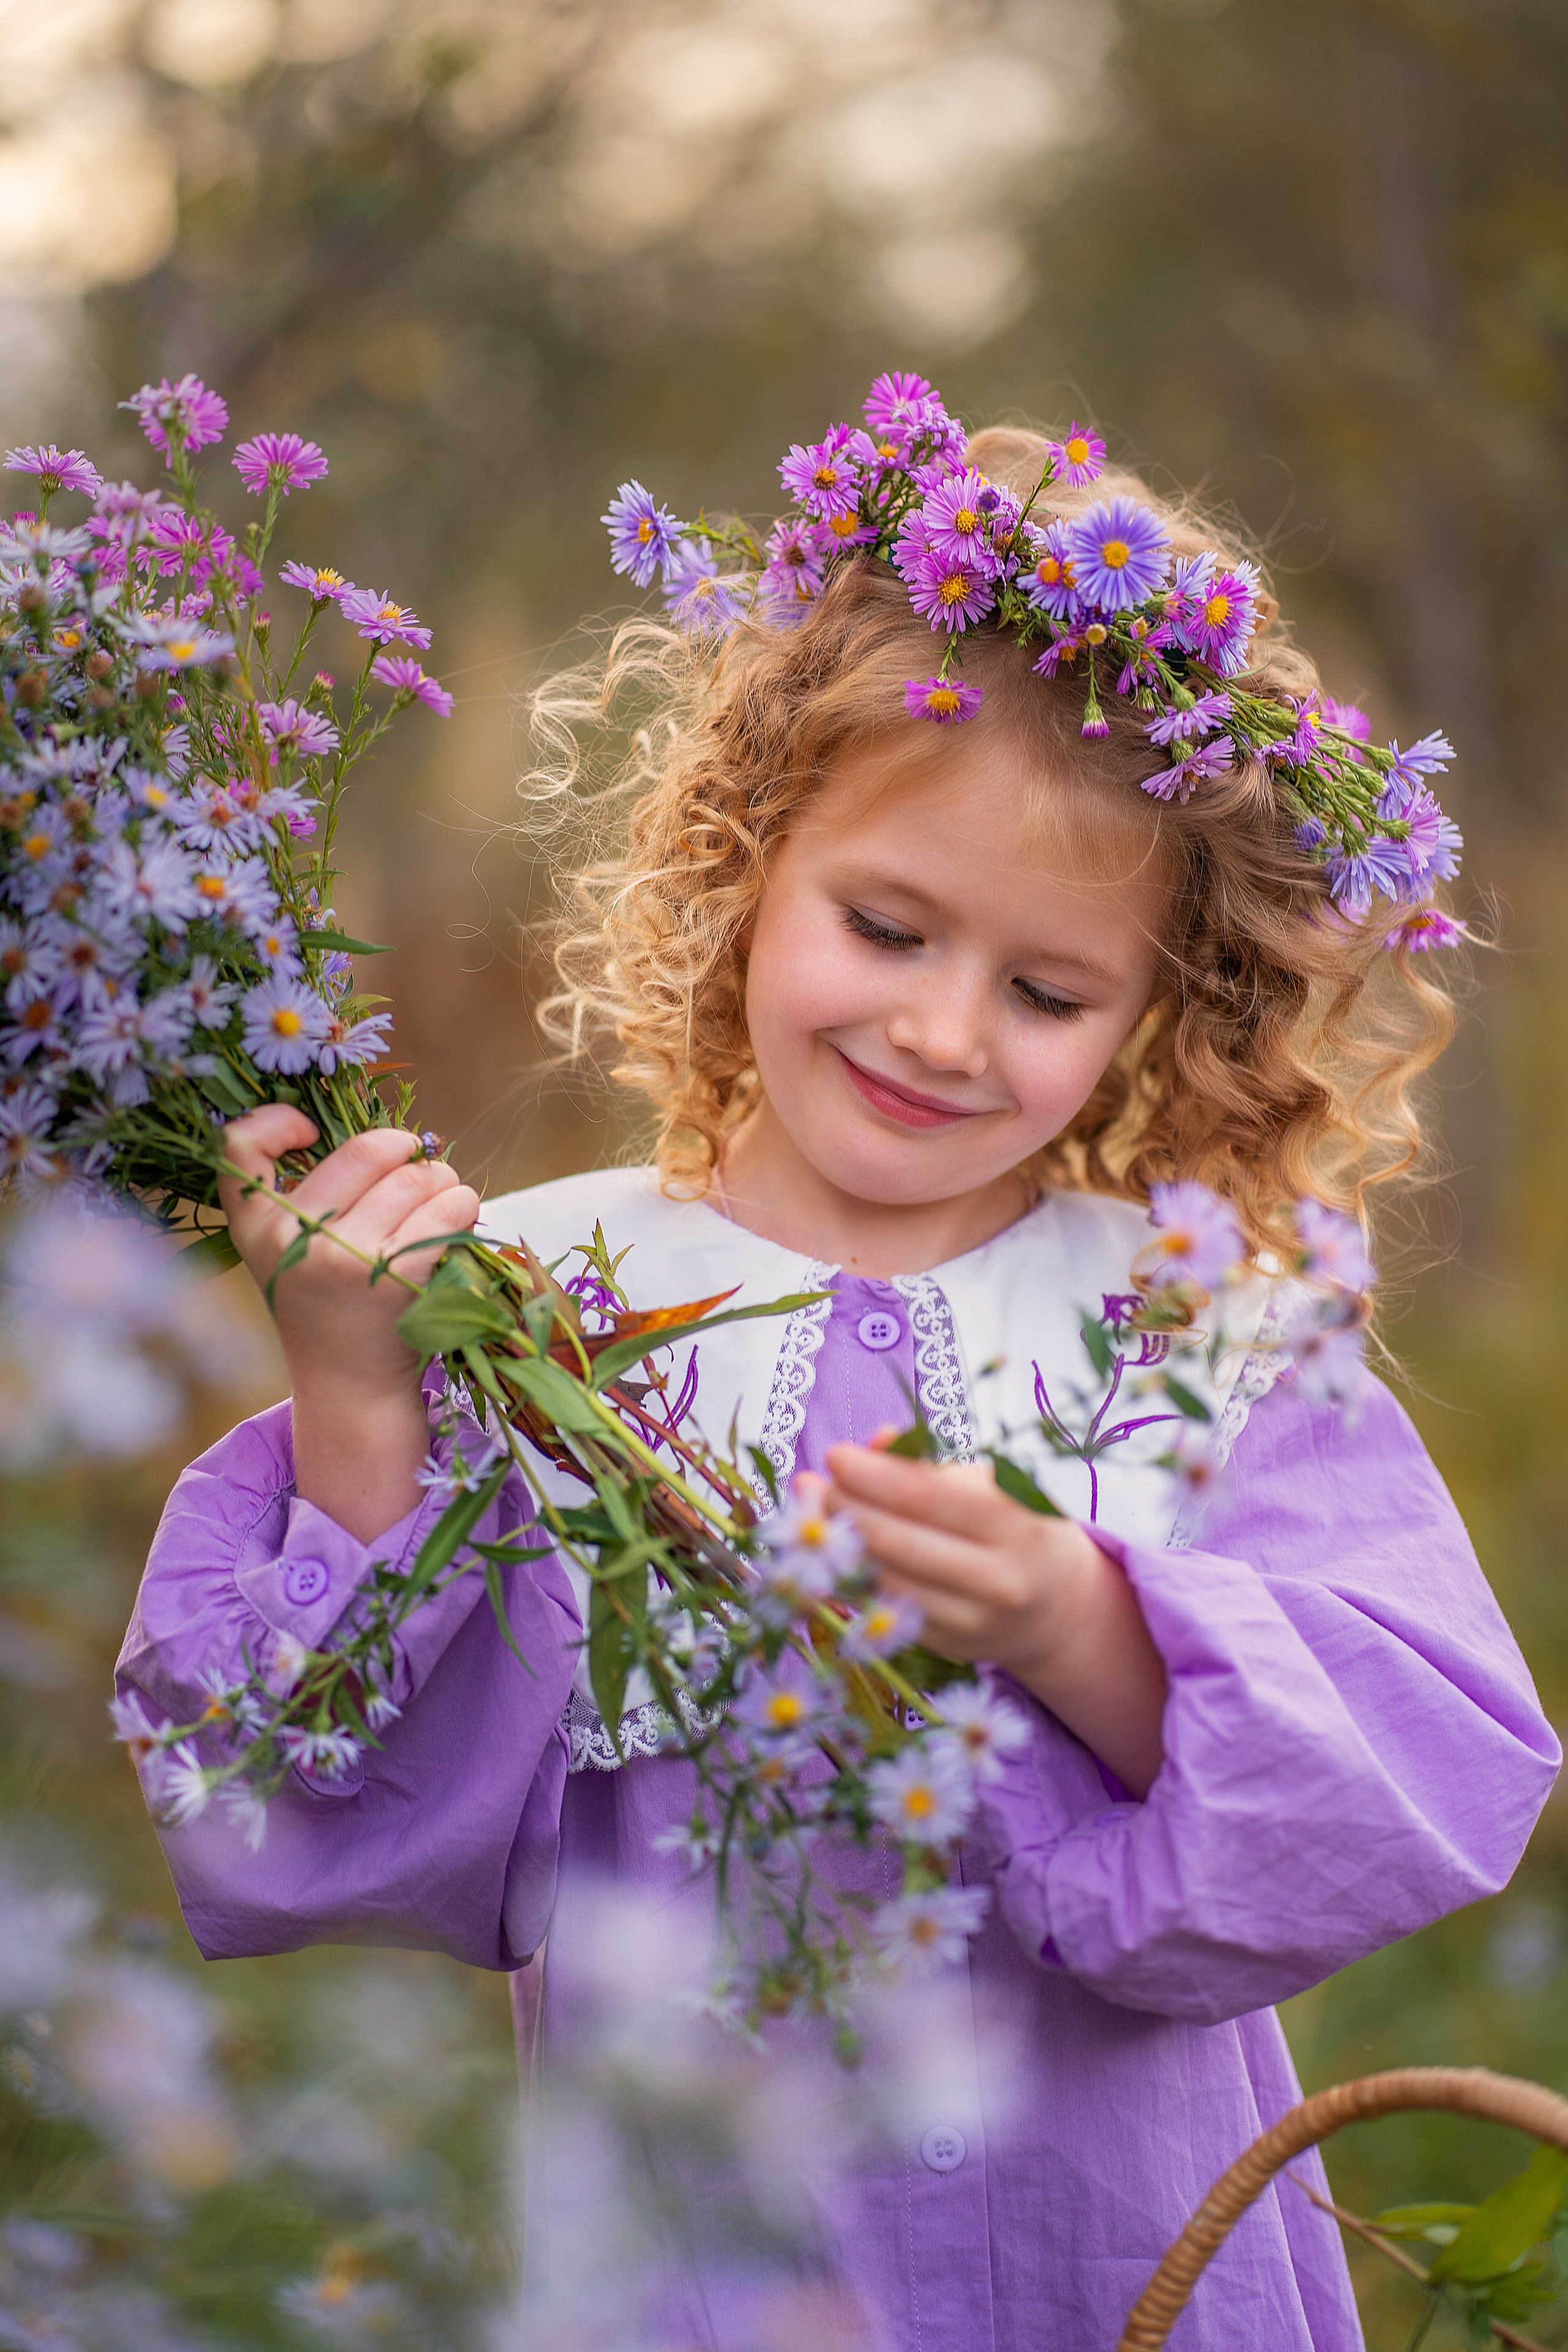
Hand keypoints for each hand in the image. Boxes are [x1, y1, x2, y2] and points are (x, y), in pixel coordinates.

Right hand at [219, 1107, 480, 1538]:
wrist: (349, 1387)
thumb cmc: (329, 1305)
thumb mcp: (287, 1252)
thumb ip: (310, 1196)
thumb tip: (392, 1136)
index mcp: (257, 1228)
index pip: (238, 1145)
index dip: (274, 1122)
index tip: (310, 1132)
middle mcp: (293, 1240)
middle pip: (366, 1151)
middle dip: (405, 1152)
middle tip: (417, 1171)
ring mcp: (346, 1259)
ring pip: (418, 1176)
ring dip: (444, 1181)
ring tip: (441, 1204)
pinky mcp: (398, 1279)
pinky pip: (450, 1209)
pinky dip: (463, 1207)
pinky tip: (457, 1223)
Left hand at [825, 1442, 1167, 1796]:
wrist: (1057, 1606)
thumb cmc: (1016, 1527)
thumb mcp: (992, 1486)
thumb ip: (932, 1465)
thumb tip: (875, 1442)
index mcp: (1018, 1525)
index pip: (929, 1497)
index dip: (874, 1475)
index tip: (836, 1456)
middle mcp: (1001, 1578)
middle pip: (900, 1541)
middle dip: (845, 1509)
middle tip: (810, 1485)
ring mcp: (975, 1621)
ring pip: (887, 1580)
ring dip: (841, 1545)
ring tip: (814, 1514)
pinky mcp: (950, 1647)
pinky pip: (889, 1609)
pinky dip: (856, 1579)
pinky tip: (835, 1553)